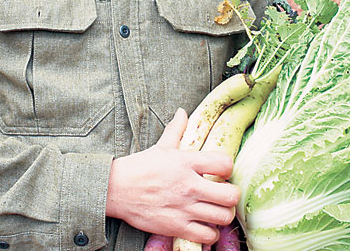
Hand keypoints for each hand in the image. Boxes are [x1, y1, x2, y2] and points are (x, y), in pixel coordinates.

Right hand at [106, 108, 239, 244]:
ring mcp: (184, 208)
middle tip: (225, 193)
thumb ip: (177, 129)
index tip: (222, 171)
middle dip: (232, 194)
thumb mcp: (161, 146)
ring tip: (216, 209)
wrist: (117, 189)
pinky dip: (210, 233)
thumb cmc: (140, 167)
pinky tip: (204, 225)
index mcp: (186, 162)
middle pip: (231, 195)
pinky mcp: (177, 227)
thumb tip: (182, 112)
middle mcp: (189, 186)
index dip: (228, 167)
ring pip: (223, 217)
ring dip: (223, 214)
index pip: (224, 163)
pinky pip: (207, 236)